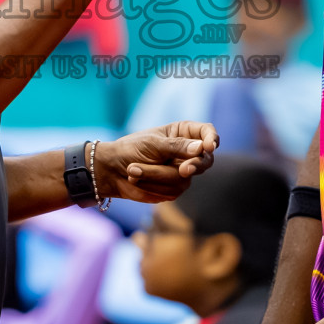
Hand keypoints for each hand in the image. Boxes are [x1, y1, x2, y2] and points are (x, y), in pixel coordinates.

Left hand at [94, 121, 217, 201]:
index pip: (207, 133)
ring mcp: (182, 172)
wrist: (112, 170)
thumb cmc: (131, 149)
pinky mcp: (174, 189)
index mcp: (183, 133)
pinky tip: (136, 179)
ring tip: (133, 170)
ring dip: (155, 176)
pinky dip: (152, 185)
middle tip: (183, 170)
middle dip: (193, 166)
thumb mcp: (153, 143)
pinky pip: (172, 190)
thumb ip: (176, 146)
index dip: (212, 139)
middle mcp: (187, 153)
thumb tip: (202, 148)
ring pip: (183, 179)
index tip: (209, 146)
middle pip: (204, 160)